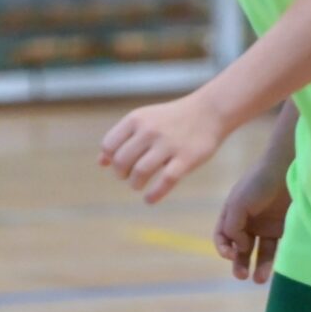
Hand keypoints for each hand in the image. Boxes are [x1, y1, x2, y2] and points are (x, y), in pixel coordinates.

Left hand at [99, 90, 231, 203]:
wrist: (209, 111)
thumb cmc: (172, 119)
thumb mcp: (144, 120)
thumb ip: (122, 138)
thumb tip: (101, 162)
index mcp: (136, 119)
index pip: (108, 146)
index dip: (111, 159)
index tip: (121, 164)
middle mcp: (150, 130)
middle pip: (121, 162)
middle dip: (122, 174)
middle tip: (130, 176)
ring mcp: (169, 145)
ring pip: (140, 172)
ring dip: (135, 184)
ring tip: (138, 185)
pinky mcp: (186, 159)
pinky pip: (165, 182)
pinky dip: (154, 195)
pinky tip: (149, 199)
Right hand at [213, 156, 292, 282]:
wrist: (287, 168)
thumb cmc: (258, 183)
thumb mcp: (237, 204)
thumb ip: (232, 227)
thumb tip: (240, 247)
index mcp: (232, 213)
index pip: (221, 237)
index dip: (223, 248)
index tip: (231, 254)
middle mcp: (247, 221)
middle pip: (239, 248)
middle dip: (238, 262)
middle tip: (241, 275)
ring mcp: (265, 225)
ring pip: (258, 252)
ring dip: (256, 266)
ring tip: (257, 279)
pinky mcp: (282, 228)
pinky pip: (276, 248)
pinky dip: (272, 261)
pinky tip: (271, 270)